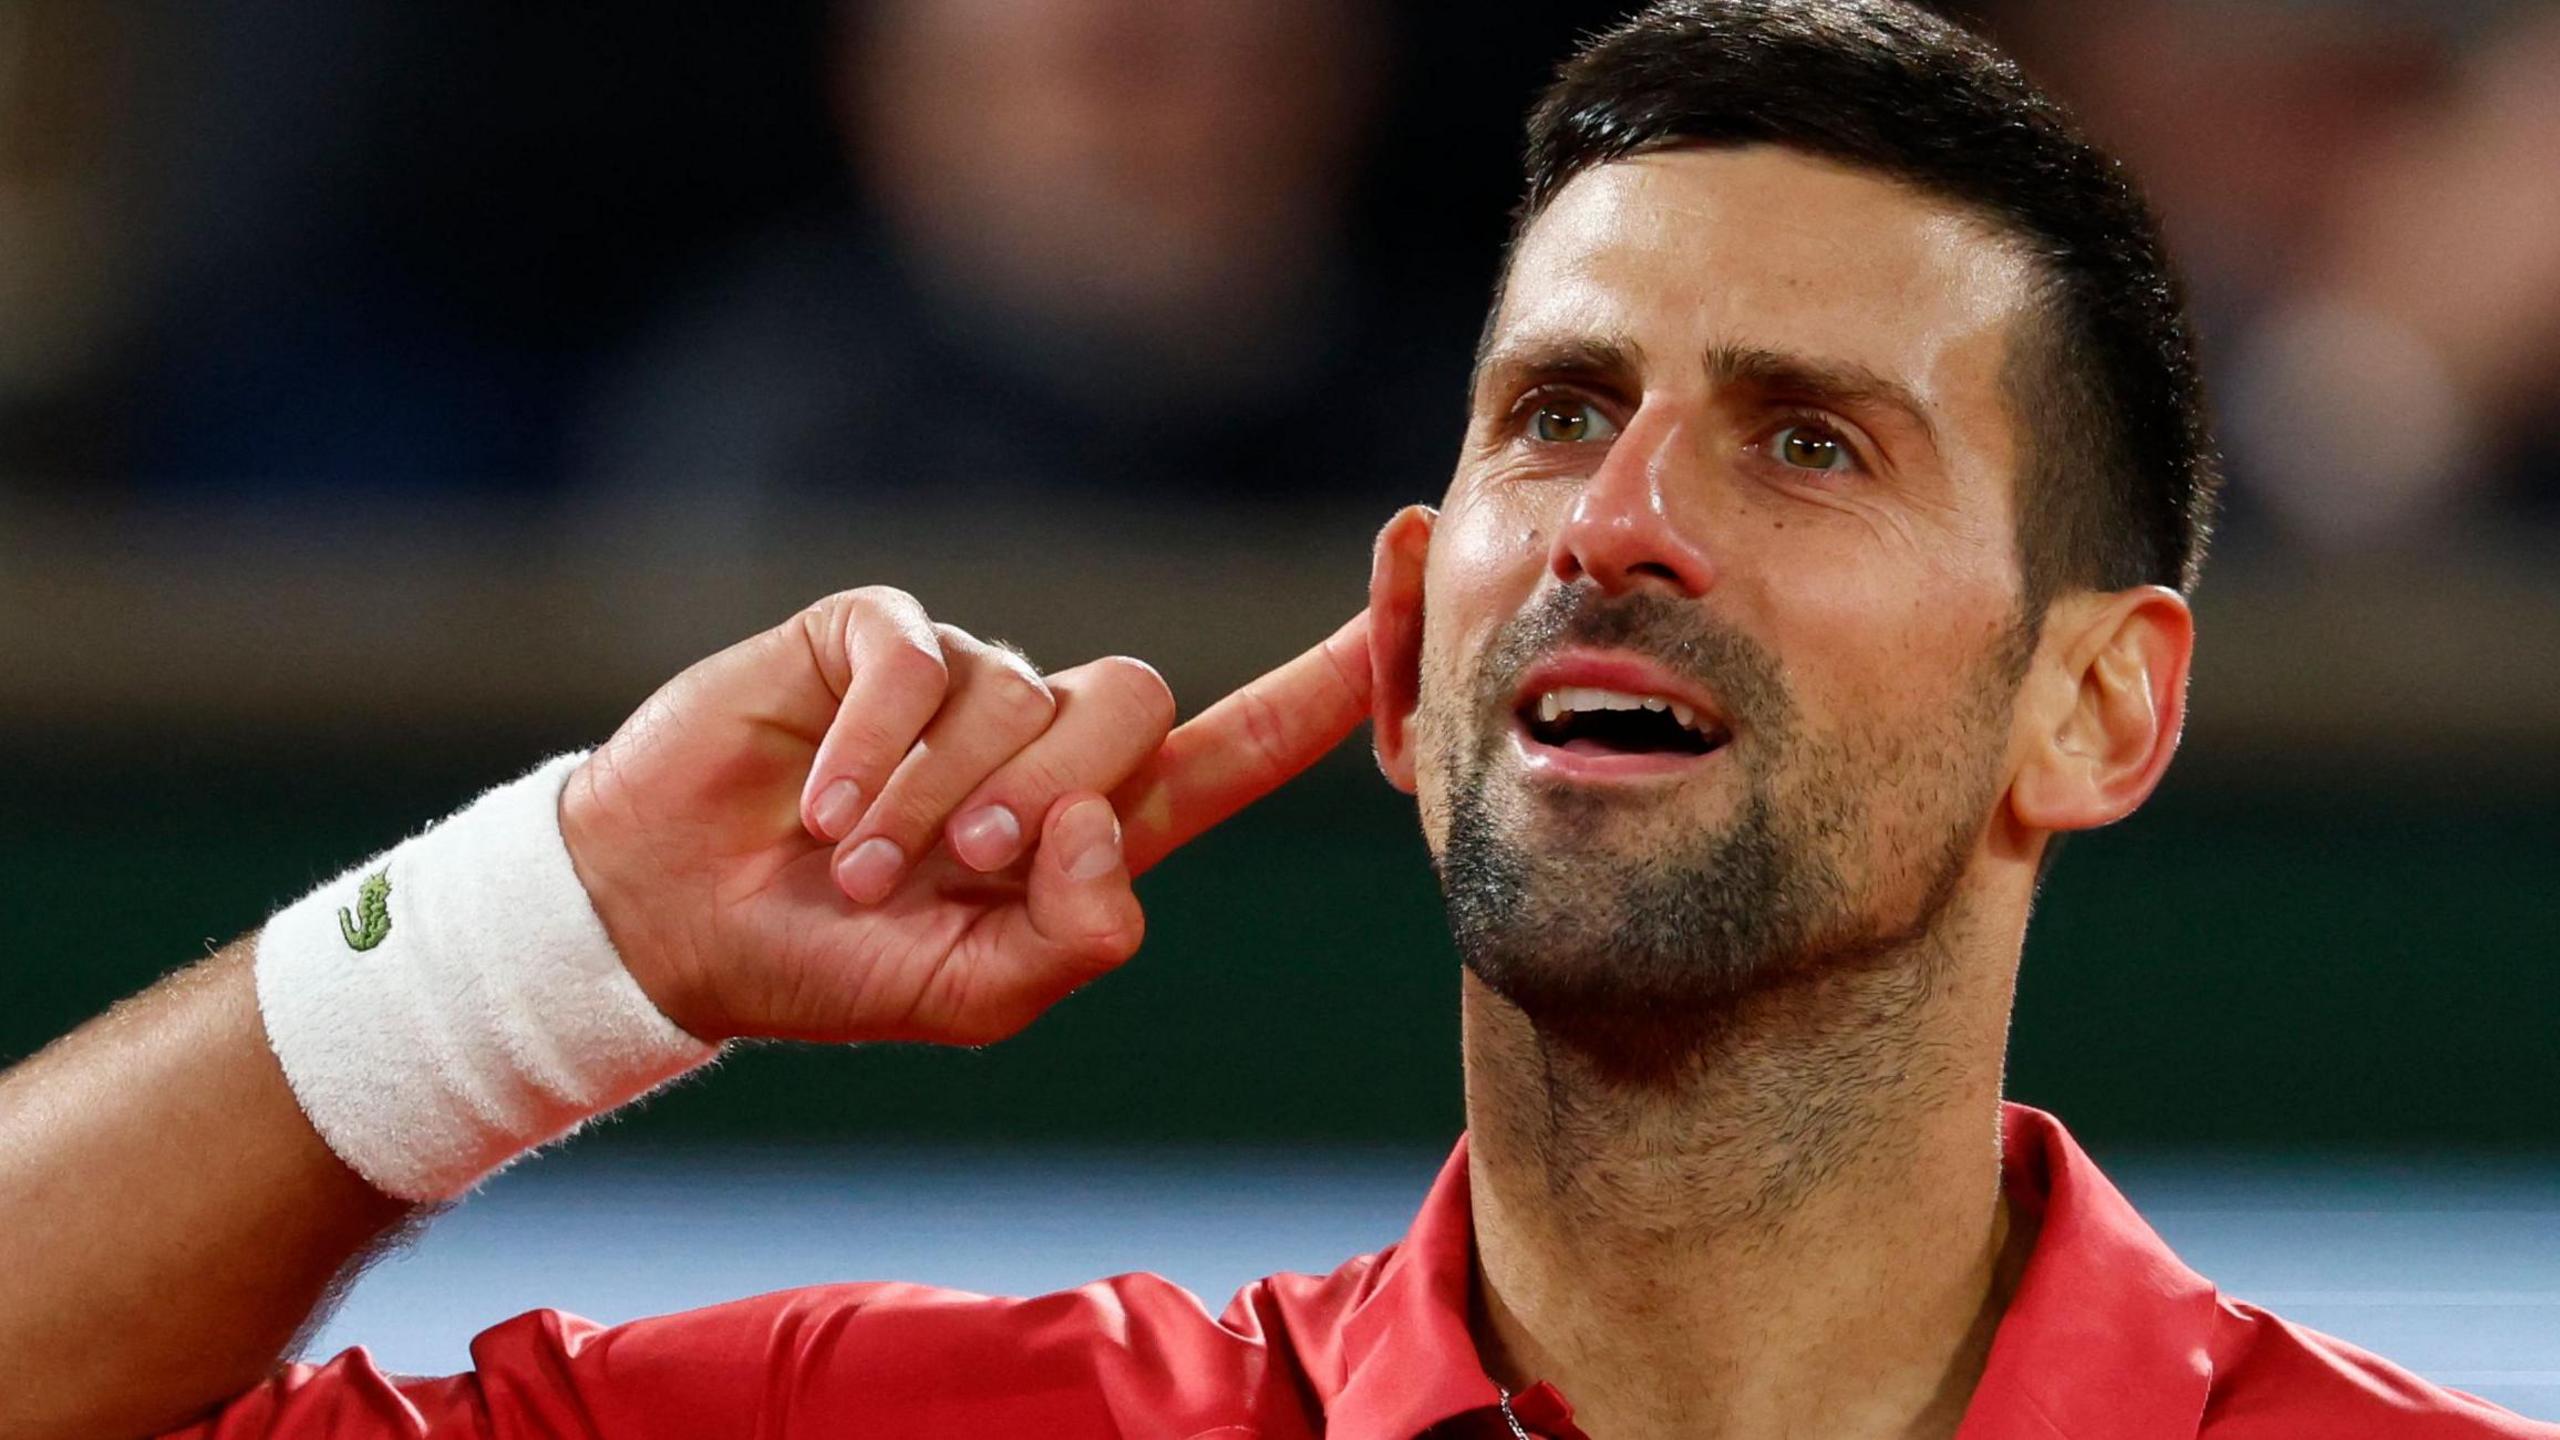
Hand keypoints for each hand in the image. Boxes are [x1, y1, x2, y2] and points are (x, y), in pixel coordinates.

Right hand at [560, 588, 1371, 1046]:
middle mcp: (1046, 738)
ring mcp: (963, 679)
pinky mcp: (875, 635)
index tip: (1414, 569)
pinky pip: (921, 658)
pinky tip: (816, 803)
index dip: (1329, 679)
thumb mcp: (971, 996)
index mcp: (1097, 827)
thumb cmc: (833, 967)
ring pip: (1023, 692)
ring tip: (855, 864)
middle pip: (1136, 706)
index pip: (1241, 746)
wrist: (671, 925)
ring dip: (936, 800)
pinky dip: (873, 746)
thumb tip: (1100, 827)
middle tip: (954, 870)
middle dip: (1050, 800)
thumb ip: (1072, 939)